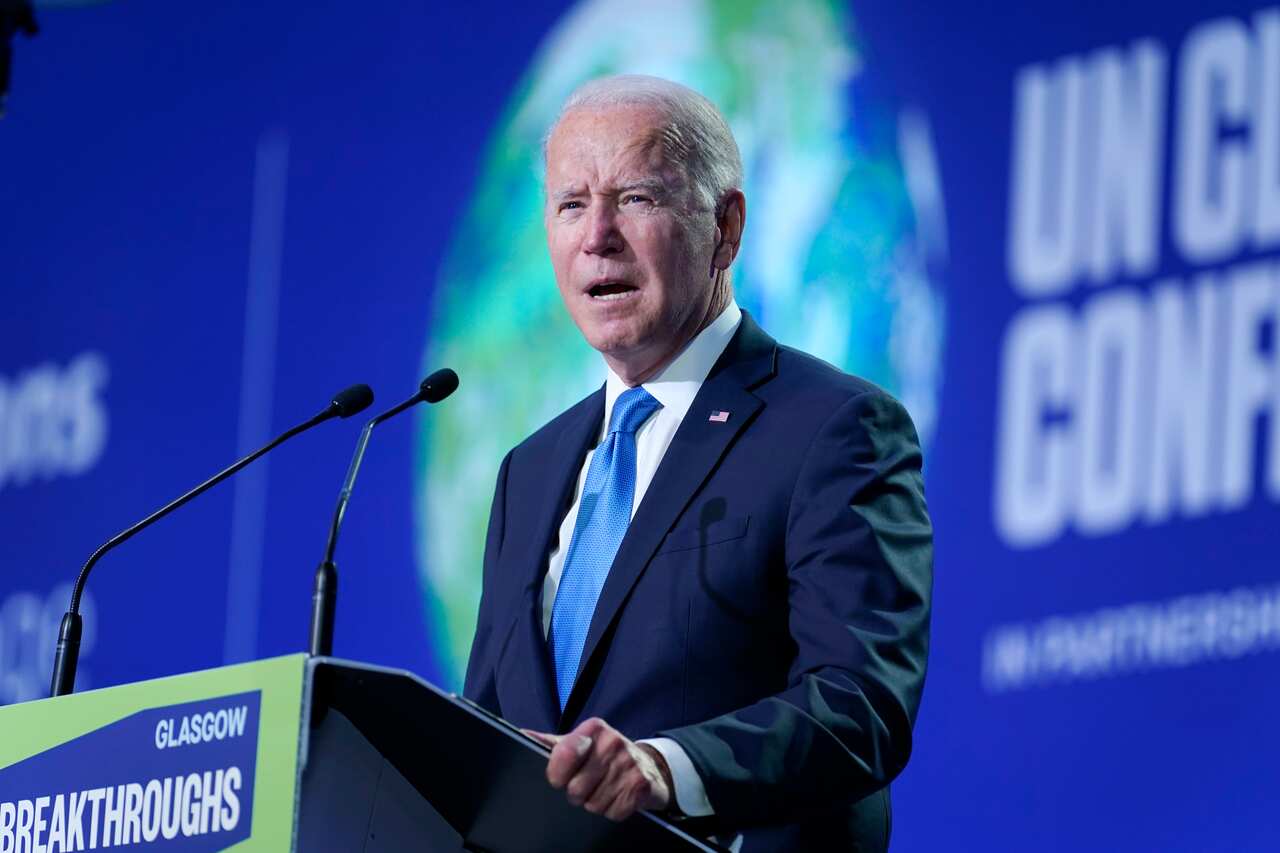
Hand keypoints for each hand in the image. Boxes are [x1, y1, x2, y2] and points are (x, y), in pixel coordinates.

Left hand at [524, 717, 672, 820]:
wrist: (649, 766)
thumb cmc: (605, 755)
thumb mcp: (579, 743)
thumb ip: (550, 743)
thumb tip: (521, 736)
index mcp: (592, 730)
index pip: (563, 755)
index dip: (556, 775)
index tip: (559, 779)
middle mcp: (612, 742)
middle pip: (576, 789)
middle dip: (577, 795)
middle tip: (587, 785)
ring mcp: (629, 763)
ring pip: (594, 805)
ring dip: (595, 804)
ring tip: (603, 790)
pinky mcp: (642, 785)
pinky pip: (614, 813)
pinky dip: (612, 811)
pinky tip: (617, 797)